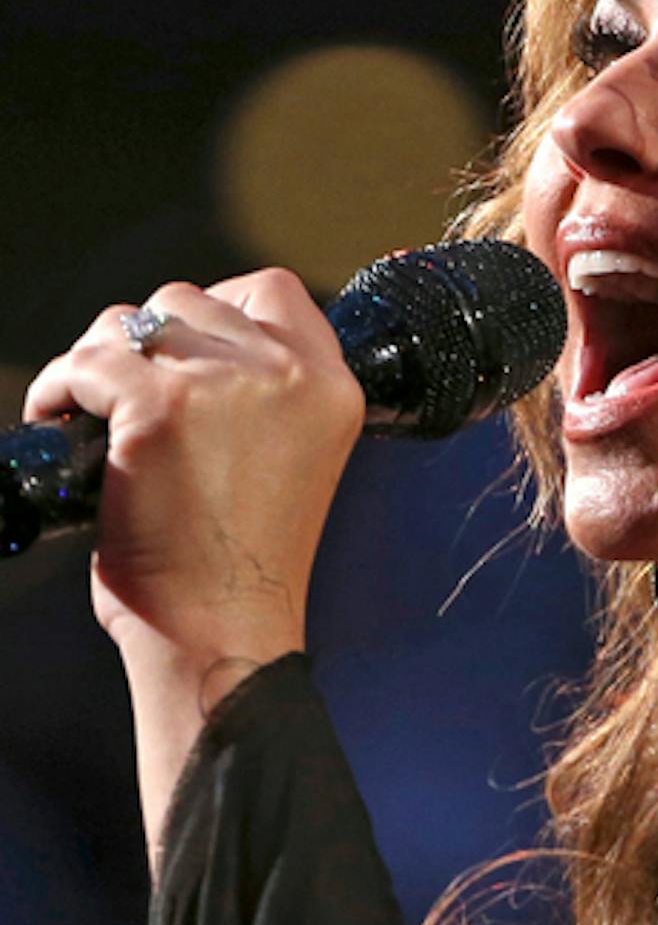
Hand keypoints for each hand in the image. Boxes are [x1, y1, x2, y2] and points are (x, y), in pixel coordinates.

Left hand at [24, 268, 364, 671]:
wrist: (223, 631)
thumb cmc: (247, 570)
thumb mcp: (295, 460)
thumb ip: (268, 397)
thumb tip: (190, 350)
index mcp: (333, 389)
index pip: (273, 293)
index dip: (218, 308)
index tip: (184, 350)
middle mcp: (288, 374)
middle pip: (192, 299)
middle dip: (149, 340)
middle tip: (124, 389)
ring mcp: (222, 385)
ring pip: (134, 321)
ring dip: (99, 357)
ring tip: (88, 406)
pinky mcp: (159, 408)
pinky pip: (85, 363)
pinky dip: (58, 389)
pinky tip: (57, 421)